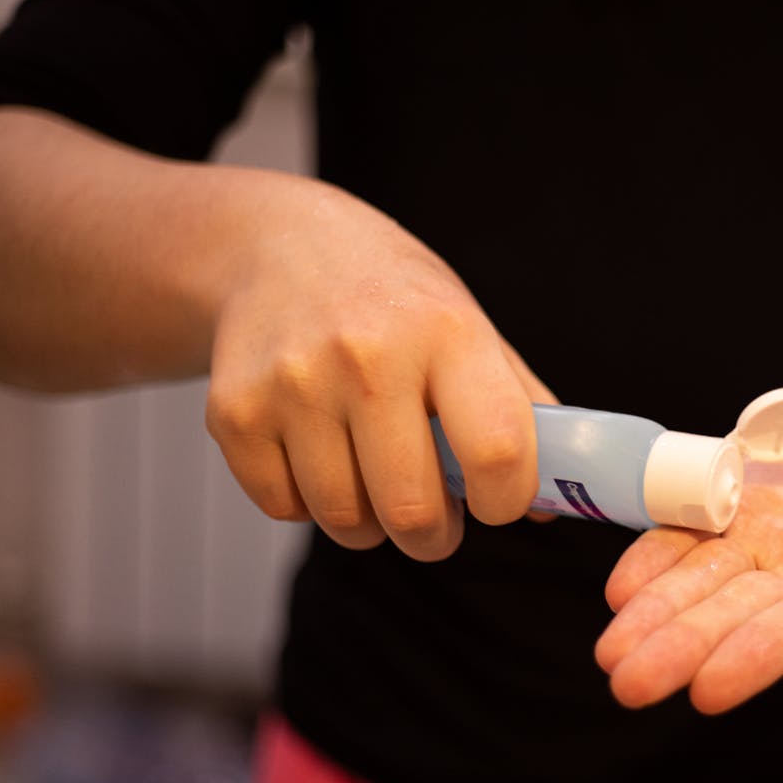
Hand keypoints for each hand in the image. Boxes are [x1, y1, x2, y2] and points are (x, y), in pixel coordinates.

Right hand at [205, 182, 555, 559]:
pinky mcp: (236, 412)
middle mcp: (368, 355)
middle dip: (433, 537)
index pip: (496, 450)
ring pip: (346, 520)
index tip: (496, 502)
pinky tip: (318, 457)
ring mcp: (294, 384)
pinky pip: (285, 509)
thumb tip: (547, 508)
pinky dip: (307, 504)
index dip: (505, 499)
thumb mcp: (469, 326)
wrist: (278, 245)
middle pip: (412, 509)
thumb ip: (518, 410)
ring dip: (369, 525)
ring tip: (375, 483)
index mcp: (446, 332)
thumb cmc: (392, 297)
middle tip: (434, 522)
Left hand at [595, 389, 782, 713]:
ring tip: (610, 650)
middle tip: (626, 682)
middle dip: (681, 647)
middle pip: (736, 616)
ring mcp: (771, 542)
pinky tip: (620, 585)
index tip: (708, 688)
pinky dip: (657, 554)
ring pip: (704, 581)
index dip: (758, 655)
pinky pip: (692, 528)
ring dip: (656, 613)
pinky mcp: (745, 502)